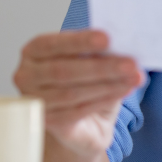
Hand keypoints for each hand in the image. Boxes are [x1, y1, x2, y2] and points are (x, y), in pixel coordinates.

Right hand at [13, 30, 142, 159]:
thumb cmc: (83, 80)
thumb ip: (96, 50)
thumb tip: (121, 43)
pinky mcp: (47, 123)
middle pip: (64, 71)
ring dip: (108, 84)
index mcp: (33, 51)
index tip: (107, 38)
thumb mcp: (88, 59)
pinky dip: (104, 99)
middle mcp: (26, 76)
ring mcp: (34, 102)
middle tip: (131, 64)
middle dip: (102, 67)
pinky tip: (123, 91)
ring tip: (134, 78)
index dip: (80, 41)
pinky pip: (78, 111)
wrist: (82, 121)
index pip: (53, 44)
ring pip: (73, 93)